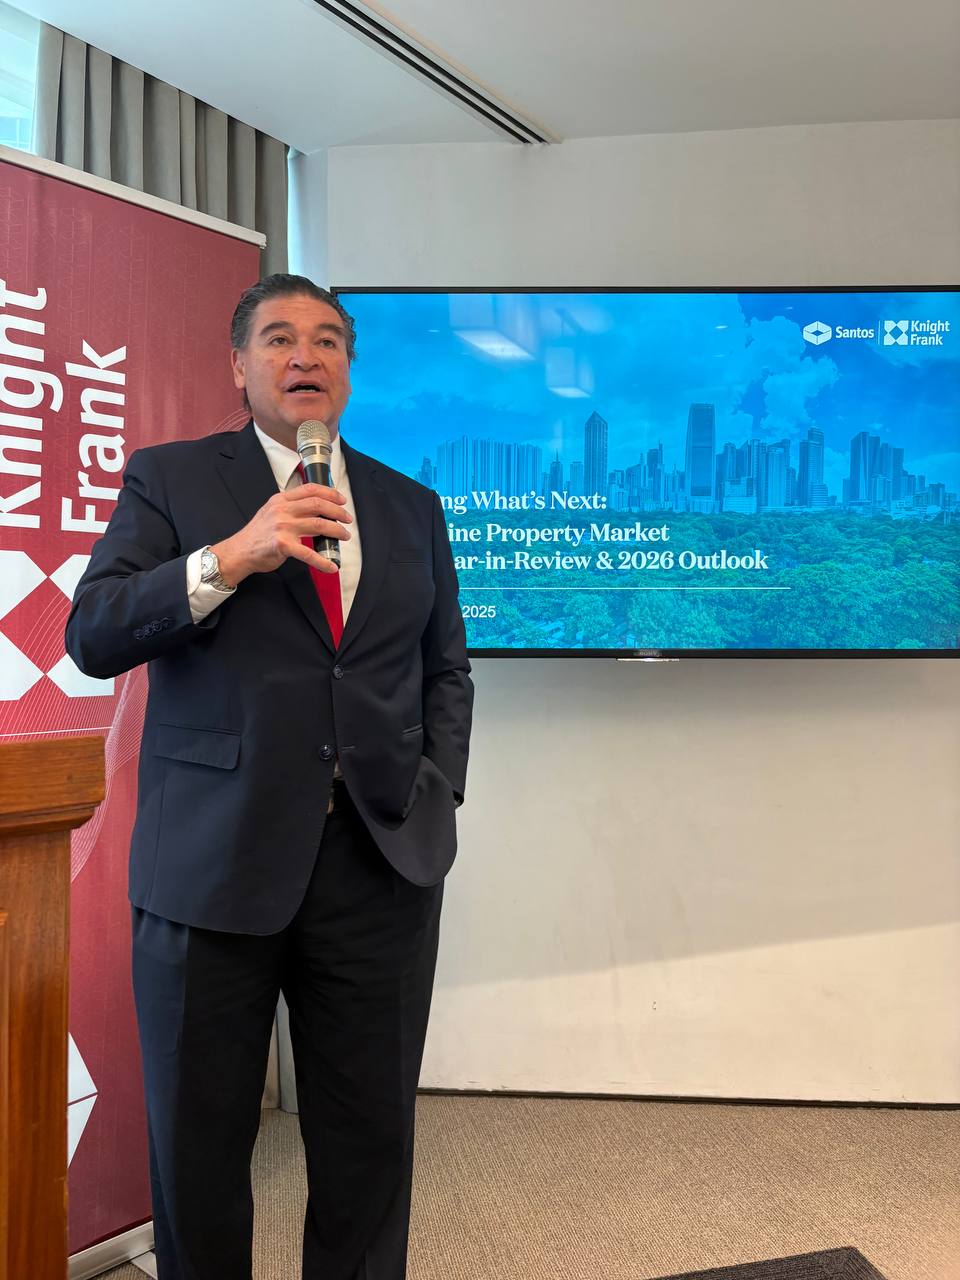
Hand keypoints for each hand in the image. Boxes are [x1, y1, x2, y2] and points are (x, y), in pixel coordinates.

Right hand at [211, 484, 351, 584]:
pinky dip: (323, 561)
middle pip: (318, 505)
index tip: (342, 500)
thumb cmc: (258, 535)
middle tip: (348, 519)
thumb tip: (316, 508)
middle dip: (338, 512)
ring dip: (336, 530)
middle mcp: (282, 510)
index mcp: (281, 500)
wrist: (239, 552)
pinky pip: (309, 553)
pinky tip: (331, 566)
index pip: (310, 489)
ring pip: (318, 524)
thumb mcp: (271, 511)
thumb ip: (290, 507)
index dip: (330, 493)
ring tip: (344, 535)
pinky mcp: (283, 545)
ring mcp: (282, 527)